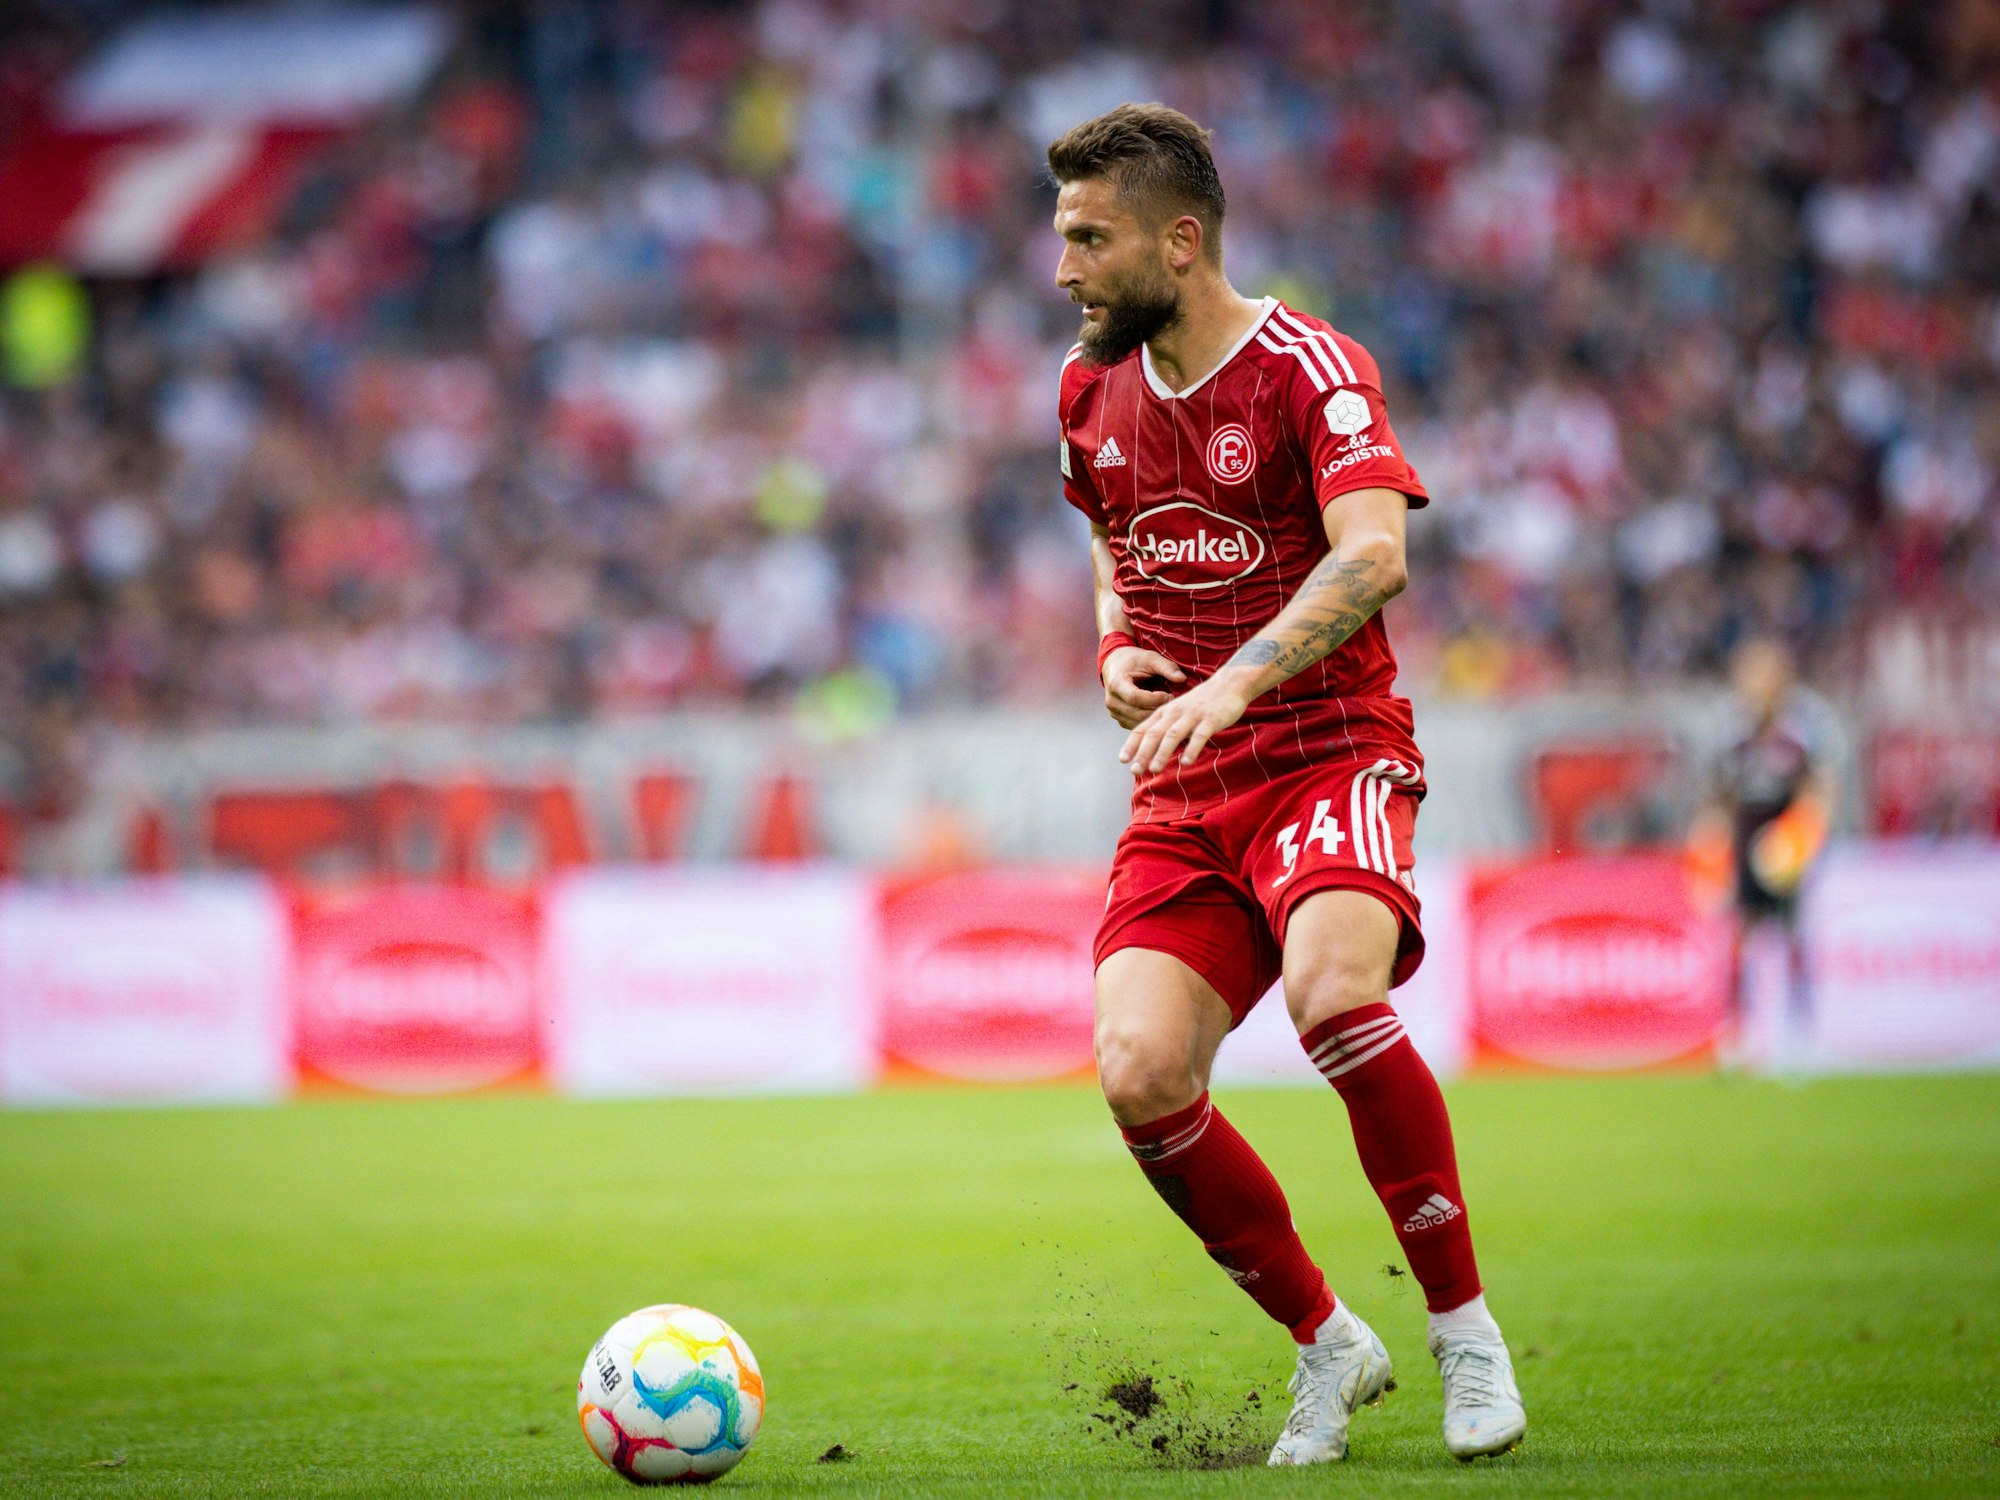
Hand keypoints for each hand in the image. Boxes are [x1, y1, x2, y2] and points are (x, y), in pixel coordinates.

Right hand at [1101, 646, 1185, 729]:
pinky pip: (1137, 726)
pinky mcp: (1120, 719)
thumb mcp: (1151, 658)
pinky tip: (1160, 712)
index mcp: (1117, 684)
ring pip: (1138, 723)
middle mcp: (1112, 701)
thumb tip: (1182, 678)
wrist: (1115, 665)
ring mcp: (1114, 712)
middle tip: (1173, 703)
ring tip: (1167, 707)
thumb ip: (1166, 667)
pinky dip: (1150, 722)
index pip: (1135, 698)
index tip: (1169, 695)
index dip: (1154, 699)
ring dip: (1156, 718)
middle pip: (1138, 713)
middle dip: (1158, 709)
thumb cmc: (1134, 660)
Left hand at [1119, 669, 1253, 773]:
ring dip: (1162, 753)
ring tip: (1154, 770)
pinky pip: (1199, 735)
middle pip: (1155, 733)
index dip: (1132, 744)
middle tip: (1134, 770)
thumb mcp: (1179, 713)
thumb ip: (1167, 730)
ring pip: (1173, 734)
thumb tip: (1153, 753)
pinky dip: (1192, 749)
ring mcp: (1193, 715)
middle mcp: (1175, 713)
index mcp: (1165, 711)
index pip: (1143, 729)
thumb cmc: (1202, 703)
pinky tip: (1186, 763)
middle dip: (1143, 752)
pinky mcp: (1211, 719)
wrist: (1230, 684)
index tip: (1122, 760)